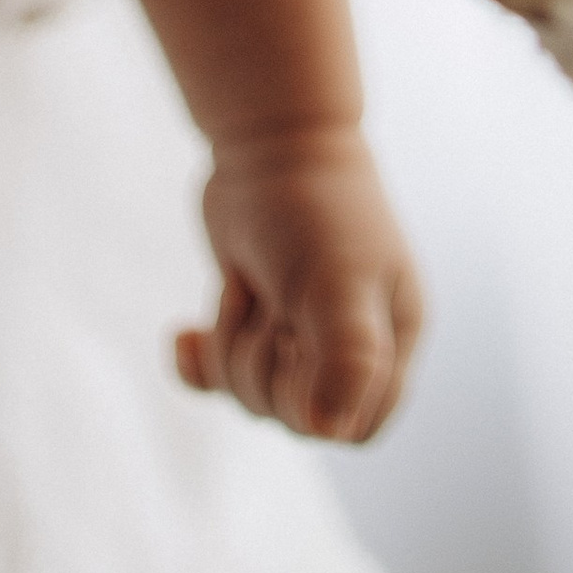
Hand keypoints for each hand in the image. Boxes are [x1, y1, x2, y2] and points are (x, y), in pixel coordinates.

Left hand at [180, 125, 423, 442]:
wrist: (269, 139)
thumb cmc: (315, 208)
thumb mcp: (337, 281)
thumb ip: (346, 357)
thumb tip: (330, 434)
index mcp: (390, 337)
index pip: (357, 429)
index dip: (317, 406)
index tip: (296, 346)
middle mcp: (350, 343)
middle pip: (296, 420)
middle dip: (263, 368)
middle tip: (268, 305)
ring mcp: (299, 333)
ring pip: (252, 398)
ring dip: (232, 346)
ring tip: (243, 287)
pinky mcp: (253, 318)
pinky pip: (218, 379)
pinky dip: (198, 362)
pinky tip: (182, 335)